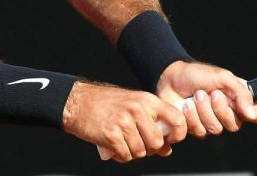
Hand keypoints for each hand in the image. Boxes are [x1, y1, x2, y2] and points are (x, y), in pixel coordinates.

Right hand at [62, 81, 187, 161]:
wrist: (78, 102)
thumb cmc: (107, 104)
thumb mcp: (134, 106)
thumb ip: (152, 124)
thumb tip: (167, 150)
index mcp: (147, 100)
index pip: (177, 119)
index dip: (178, 134)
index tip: (170, 141)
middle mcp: (138, 109)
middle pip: (157, 142)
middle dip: (149, 148)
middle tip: (138, 143)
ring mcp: (124, 122)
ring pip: (141, 152)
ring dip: (133, 153)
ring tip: (124, 143)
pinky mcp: (111, 134)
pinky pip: (125, 156)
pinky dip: (121, 156)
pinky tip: (115, 147)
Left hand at [156, 60, 256, 138]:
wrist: (170, 77)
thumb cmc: (197, 75)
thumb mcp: (222, 77)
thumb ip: (240, 93)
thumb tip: (252, 113)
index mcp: (237, 100)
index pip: (256, 115)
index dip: (253, 114)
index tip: (241, 106)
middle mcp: (227, 114)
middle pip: (234, 125)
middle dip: (220, 109)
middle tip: (211, 93)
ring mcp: (211, 122)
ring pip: (215, 129)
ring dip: (203, 110)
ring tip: (195, 95)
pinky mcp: (195, 128)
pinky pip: (199, 132)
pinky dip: (191, 117)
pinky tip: (186, 105)